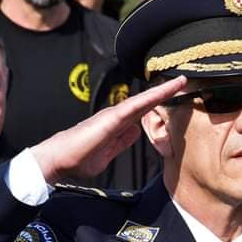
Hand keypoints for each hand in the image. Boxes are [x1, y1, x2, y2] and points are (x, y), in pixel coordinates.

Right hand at [30, 76, 185, 182]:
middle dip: (165, 92)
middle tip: (184, 80)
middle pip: (146, 102)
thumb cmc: (77, 160)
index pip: (142, 112)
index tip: (174, 95)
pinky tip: (165, 91)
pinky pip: (135, 106)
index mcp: (116, 125)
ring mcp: (114, 115)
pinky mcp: (111, 119)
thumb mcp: (107, 153)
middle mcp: (116, 116)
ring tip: (181, 81)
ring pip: (143, 100)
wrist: (57, 161)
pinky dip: (151, 97)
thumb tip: (135, 132)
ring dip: (162, 91)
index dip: (158, 102)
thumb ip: (122, 142)